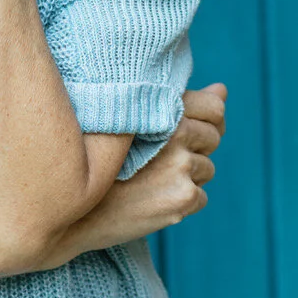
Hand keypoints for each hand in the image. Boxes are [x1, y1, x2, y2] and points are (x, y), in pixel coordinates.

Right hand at [39, 82, 227, 265]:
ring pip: (207, 169)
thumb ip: (182, 102)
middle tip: (160, 159)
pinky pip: (201, 197)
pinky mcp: (184, 197)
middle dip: (196, 148)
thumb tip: (223, 89)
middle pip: (213, 138)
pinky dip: (183, 201)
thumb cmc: (100, 157)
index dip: (209, 119)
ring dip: (188, 176)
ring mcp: (181, 166)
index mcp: (159, 105)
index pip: (214, 107)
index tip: (190, 129)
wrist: (74, 208)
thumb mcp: (134, 119)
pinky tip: (152, 198)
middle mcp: (174, 131)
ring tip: (151, 178)